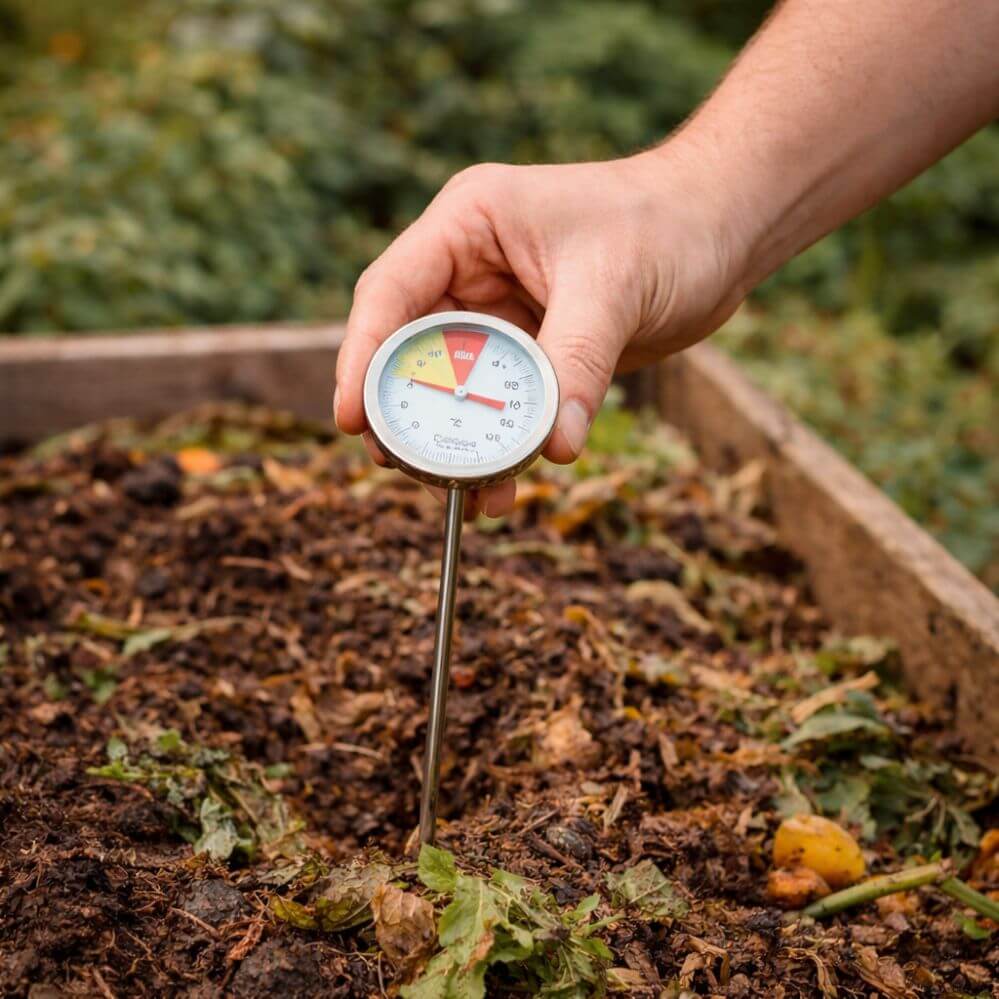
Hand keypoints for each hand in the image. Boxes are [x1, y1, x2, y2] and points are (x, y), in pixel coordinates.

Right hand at [334, 144, 748, 516]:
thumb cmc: (670, 224)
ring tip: (461, 496)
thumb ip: (578, 362)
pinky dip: (501, 446)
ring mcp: (499, 311)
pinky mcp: (532, 349)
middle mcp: (472, 267)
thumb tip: (556, 446)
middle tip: (404, 470)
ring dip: (456, 442)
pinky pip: (501, 404)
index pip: (391, 293)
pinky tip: (506, 488)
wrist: (724, 228)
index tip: (350, 420)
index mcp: (469, 224)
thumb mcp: (615, 287)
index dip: (362, 357)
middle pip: (412, 349)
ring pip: (455, 386)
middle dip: (406, 413)